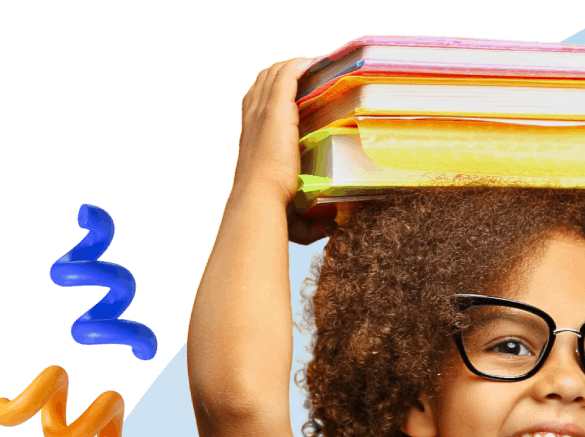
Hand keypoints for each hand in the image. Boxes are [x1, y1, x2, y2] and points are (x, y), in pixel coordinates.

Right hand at [232, 56, 328, 245]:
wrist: (261, 199)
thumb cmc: (271, 210)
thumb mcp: (292, 215)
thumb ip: (313, 221)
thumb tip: (333, 225)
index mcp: (251, 136)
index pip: (258, 102)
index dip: (274, 93)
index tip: (296, 94)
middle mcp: (253, 118)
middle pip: (265, 81)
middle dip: (286, 74)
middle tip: (312, 76)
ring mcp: (264, 111)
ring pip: (276, 73)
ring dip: (296, 66)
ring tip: (318, 65)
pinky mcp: (277, 108)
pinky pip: (288, 74)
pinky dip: (301, 65)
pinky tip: (317, 62)